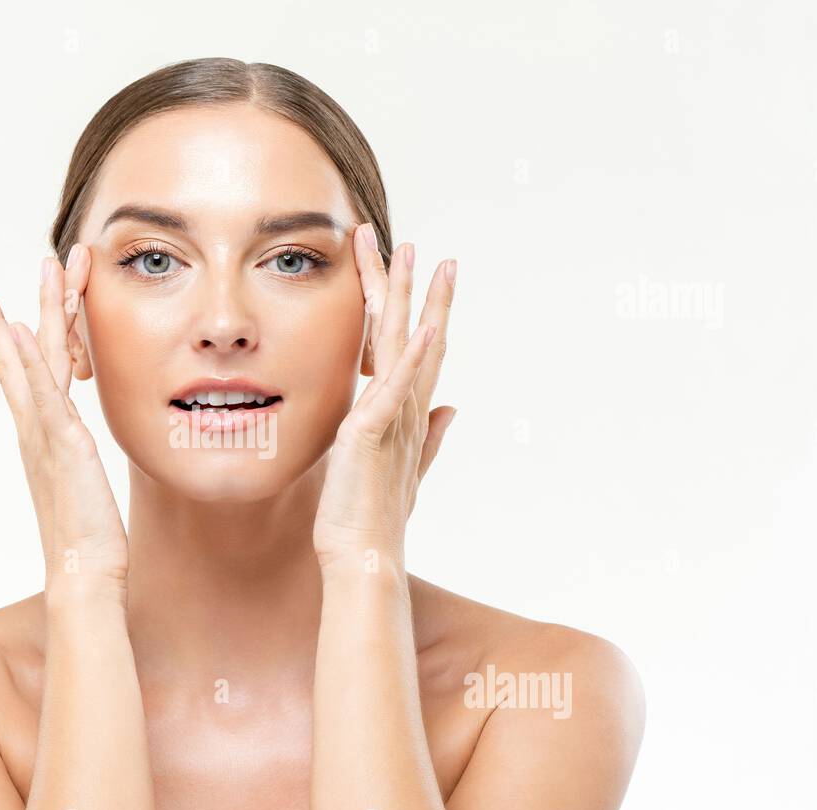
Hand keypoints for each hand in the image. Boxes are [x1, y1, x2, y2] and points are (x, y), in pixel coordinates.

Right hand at [0, 246, 129, 597]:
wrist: (82, 575)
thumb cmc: (86, 537)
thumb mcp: (80, 482)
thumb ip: (71, 453)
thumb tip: (71, 438)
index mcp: (42, 434)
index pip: (27, 371)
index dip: (21, 330)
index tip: (11, 296)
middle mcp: (37, 428)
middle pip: (31, 352)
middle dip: (37, 301)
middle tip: (46, 256)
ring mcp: (46, 434)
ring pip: (41, 360)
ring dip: (44, 310)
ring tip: (48, 268)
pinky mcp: (63, 447)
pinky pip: (45, 396)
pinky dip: (29, 362)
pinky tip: (24, 330)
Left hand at [312, 224, 457, 570]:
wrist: (365, 557)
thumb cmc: (373, 518)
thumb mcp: (402, 468)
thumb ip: (429, 437)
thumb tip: (452, 409)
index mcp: (405, 415)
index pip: (416, 351)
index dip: (420, 310)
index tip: (423, 272)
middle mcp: (406, 411)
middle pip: (414, 337)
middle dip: (415, 289)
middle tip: (418, 245)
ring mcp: (394, 420)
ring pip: (404, 349)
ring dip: (411, 301)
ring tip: (414, 258)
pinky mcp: (374, 435)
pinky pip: (394, 392)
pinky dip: (412, 361)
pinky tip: (424, 329)